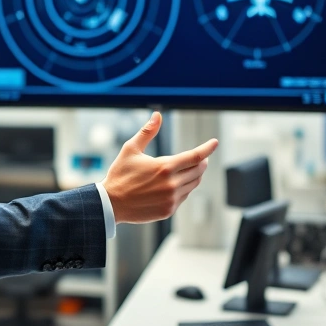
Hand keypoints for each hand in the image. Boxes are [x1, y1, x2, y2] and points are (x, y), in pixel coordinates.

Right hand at [101, 112, 216, 223]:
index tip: (214, 142)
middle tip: (198, 157)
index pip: (195, 156)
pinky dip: (184, 188)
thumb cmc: (120, 175)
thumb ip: (147, 132)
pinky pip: (184, 196)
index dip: (207, 148)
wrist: (111, 204)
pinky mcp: (169, 210)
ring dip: (194, 175)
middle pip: (198, 170)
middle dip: (201, 161)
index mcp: (164, 167)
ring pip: (193, 184)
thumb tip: (157, 115)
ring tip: (186, 169)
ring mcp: (171, 199)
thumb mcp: (130, 149)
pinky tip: (174, 184)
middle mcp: (171, 184)